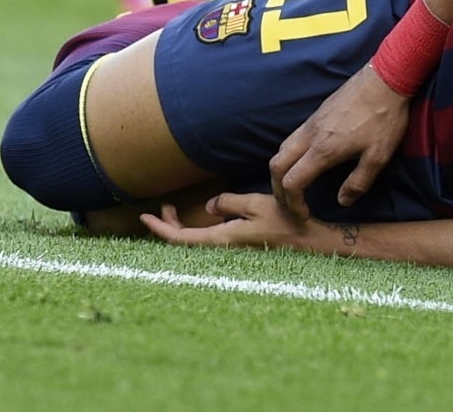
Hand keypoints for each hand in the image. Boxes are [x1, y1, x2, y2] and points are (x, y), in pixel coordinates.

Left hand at [140, 192, 307, 247]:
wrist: (308, 242)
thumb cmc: (285, 222)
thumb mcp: (255, 204)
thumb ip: (228, 203)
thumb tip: (209, 207)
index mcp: (223, 239)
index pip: (181, 238)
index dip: (160, 228)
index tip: (145, 217)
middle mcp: (223, 248)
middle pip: (184, 242)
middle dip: (168, 225)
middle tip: (162, 208)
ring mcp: (231, 250)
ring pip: (196, 241)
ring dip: (183, 226)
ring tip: (175, 211)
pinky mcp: (239, 247)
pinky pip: (208, 240)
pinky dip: (198, 229)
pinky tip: (203, 218)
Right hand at [270, 63, 409, 211]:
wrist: (385, 79)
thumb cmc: (384, 118)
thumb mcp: (378, 157)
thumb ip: (358, 182)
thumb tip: (342, 201)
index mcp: (323, 150)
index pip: (291, 182)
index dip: (292, 203)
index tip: (303, 215)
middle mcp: (310, 135)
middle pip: (276, 165)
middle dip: (277, 190)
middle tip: (290, 206)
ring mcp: (311, 122)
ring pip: (281, 150)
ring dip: (281, 172)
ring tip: (293, 188)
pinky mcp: (317, 114)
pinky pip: (292, 138)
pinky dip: (289, 157)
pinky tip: (304, 163)